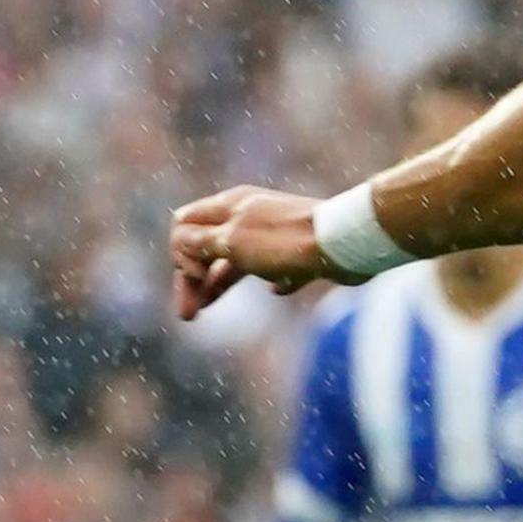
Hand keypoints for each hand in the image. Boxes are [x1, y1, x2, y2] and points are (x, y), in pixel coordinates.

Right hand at [169, 187, 336, 319]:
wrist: (343, 242)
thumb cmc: (284, 242)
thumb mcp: (232, 242)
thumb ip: (200, 243)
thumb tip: (179, 243)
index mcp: (229, 206)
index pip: (184, 223)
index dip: (180, 253)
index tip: (196, 275)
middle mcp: (248, 215)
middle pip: (207, 246)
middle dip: (193, 279)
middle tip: (186, 315)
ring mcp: (274, 233)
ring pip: (237, 259)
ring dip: (219, 283)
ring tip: (205, 308)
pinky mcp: (299, 250)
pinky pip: (276, 266)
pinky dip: (271, 279)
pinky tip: (278, 291)